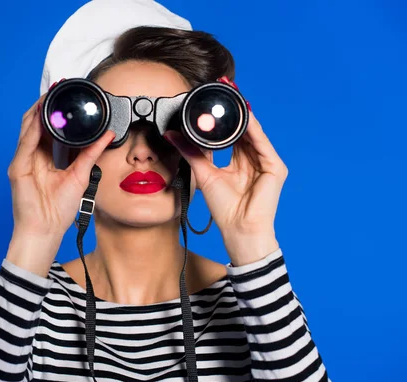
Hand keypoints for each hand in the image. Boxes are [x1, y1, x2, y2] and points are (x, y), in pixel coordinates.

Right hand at [7, 86, 115, 239]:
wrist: (46, 231)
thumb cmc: (59, 209)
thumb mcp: (80, 175)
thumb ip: (92, 153)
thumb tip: (107, 134)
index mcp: (46, 157)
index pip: (50, 128)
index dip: (57, 111)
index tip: (68, 97)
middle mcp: (33, 155)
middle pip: (36, 123)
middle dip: (46, 104)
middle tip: (59, 87)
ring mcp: (24, 161)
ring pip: (28, 128)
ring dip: (38, 111)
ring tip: (49, 95)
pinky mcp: (18, 169)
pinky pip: (25, 144)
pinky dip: (33, 130)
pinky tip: (41, 118)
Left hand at [164, 94, 286, 264]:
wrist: (238, 229)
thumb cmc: (224, 208)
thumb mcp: (203, 173)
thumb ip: (190, 152)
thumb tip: (172, 134)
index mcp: (238, 162)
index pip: (231, 133)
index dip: (221, 117)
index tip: (210, 99)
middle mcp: (253, 159)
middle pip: (243, 129)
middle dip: (234, 109)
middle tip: (224, 85)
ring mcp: (266, 163)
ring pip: (253, 132)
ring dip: (243, 113)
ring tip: (232, 94)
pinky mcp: (275, 168)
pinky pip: (262, 143)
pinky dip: (252, 129)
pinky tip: (244, 116)